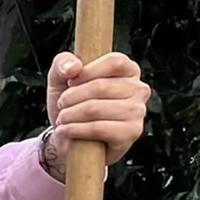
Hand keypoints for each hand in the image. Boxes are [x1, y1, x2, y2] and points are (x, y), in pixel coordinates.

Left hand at [41, 50, 151, 175]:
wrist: (70, 137)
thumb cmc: (71, 104)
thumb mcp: (60, 78)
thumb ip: (62, 63)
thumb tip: (75, 66)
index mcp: (128, 70)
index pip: (115, 61)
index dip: (88, 71)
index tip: (70, 81)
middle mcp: (139, 89)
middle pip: (101, 86)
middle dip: (71, 97)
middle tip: (61, 104)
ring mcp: (138, 112)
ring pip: (96, 108)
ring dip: (70, 114)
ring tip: (62, 118)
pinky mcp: (131, 133)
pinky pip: (98, 128)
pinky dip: (75, 129)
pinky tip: (65, 130)